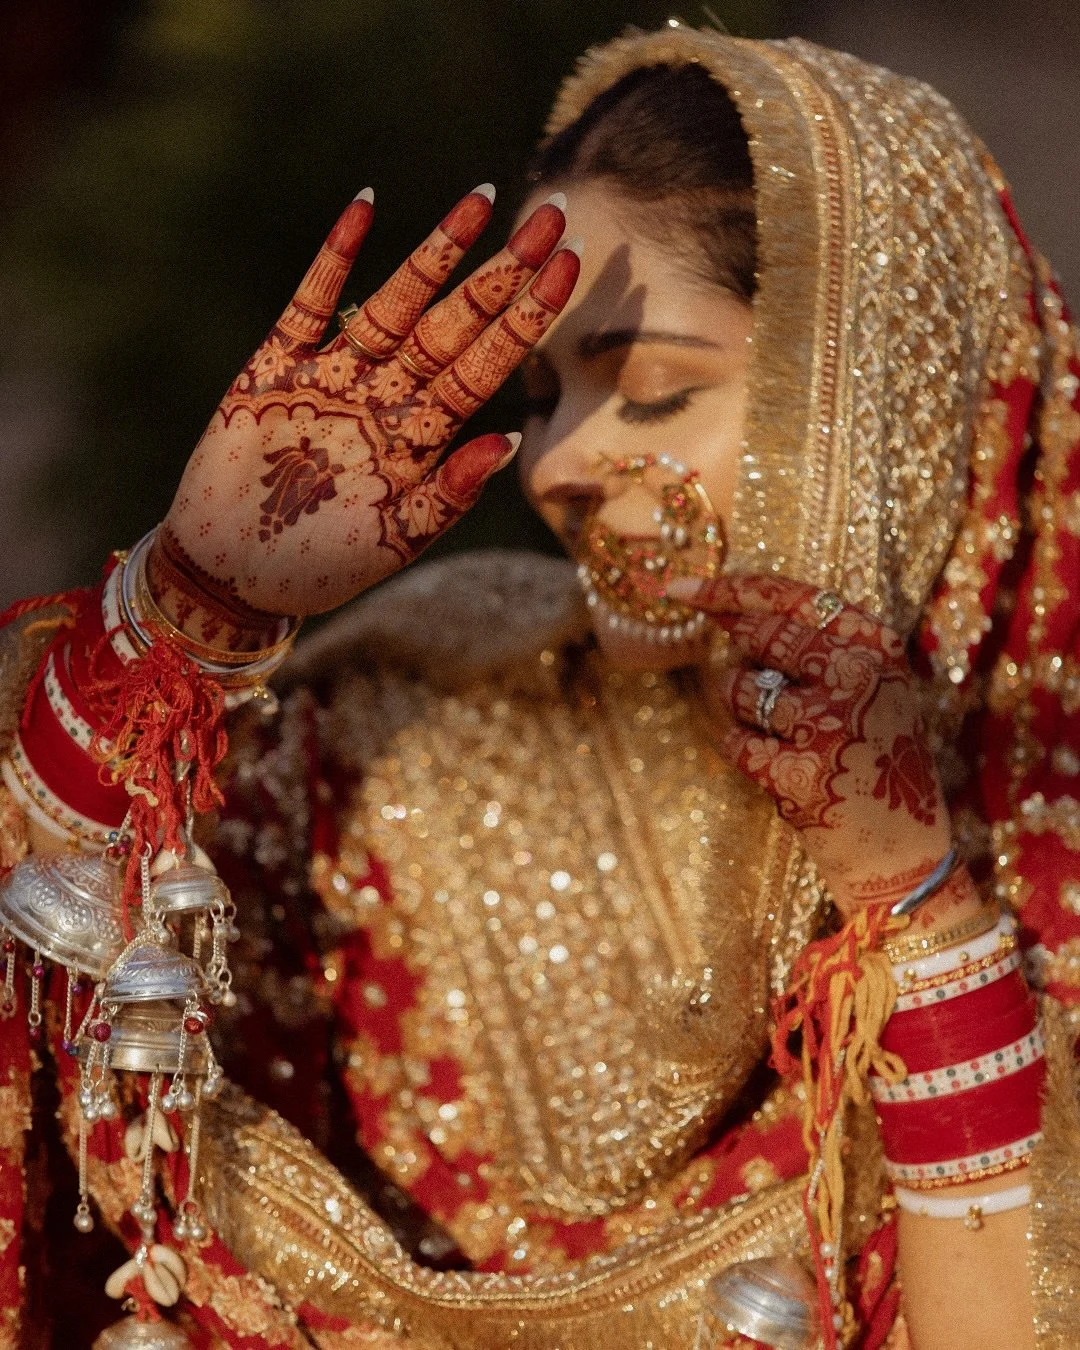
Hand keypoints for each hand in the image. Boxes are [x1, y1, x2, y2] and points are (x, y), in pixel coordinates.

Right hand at [150, 186, 577, 645]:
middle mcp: (387, 398)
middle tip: (552, 214)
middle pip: (456, 324)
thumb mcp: (395, 541)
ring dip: (437, 253)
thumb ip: (449, 495)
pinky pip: (309, 303)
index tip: (572, 264)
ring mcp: (333, 379)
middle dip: (503, 272)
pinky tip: (366, 206)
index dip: (529, 317)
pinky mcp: (274, 370)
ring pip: (396, 303)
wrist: (233, 576)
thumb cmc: (320, 568)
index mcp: (422, 438)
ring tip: (481, 200)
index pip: (488, 365)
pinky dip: (334, 257)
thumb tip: (508, 442)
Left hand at [674, 574, 954, 915]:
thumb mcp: (868, 688)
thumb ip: (812, 645)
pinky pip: (735, 742)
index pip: (792, 596)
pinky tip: (782, 774)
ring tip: (788, 742)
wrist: (904, 853)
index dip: (730, 587)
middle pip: (758, 636)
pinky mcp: (801, 772)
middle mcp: (859, 675)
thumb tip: (724, 611)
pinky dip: (745, 754)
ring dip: (744, 712)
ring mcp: (830, 723)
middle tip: (759, 692)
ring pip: (740, 689)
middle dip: (739, 657)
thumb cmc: (873, 762)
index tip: (681, 588)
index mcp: (878, 647)